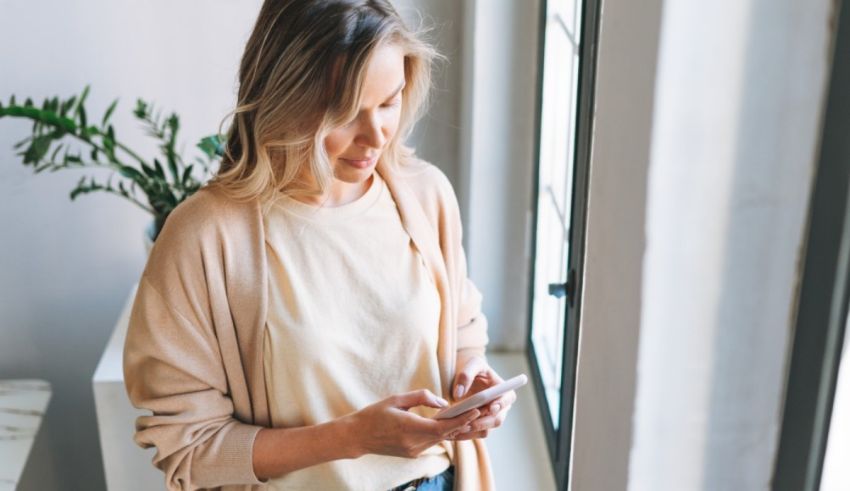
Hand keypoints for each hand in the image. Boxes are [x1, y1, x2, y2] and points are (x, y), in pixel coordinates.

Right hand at [345, 389, 481, 457]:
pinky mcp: (412, 454)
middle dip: (463, 423)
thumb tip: (443, 402)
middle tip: (479, 410)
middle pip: (445, 434)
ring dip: (454, 429)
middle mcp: (414, 444)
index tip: (474, 411)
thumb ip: (421, 398)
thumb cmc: (374, 414)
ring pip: (440, 439)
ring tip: (470, 416)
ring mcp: (413, 451)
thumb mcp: (396, 399)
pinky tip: (450, 424)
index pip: (442, 427)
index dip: (461, 420)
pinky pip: (432, 442)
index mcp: (409, 428)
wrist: (357, 437)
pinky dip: (442, 433)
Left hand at [451, 355, 516, 439]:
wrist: (465, 378)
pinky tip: (452, 433)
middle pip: (497, 420)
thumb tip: (459, 394)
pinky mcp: (479, 425)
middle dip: (482, 423)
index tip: (491, 408)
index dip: (501, 405)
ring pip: (485, 430)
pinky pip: (474, 434)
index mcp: (503, 390)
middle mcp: (500, 407)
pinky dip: (464, 434)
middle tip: (468, 423)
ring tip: (457, 429)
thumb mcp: (471, 364)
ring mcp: (490, 418)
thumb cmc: (473, 368)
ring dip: (472, 431)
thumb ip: (466, 375)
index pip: (507, 399)